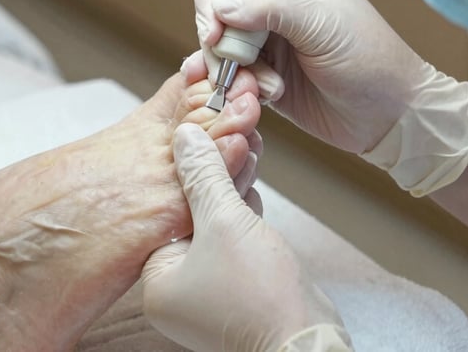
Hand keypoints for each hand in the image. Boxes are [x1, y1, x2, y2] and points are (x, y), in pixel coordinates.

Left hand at [142, 123, 348, 351]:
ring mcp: (210, 290)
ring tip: (248, 151)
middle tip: (235, 140)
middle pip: (194, 216)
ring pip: (217, 226)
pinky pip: (234, 242)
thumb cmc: (260, 296)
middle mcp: (179, 289)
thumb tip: (185, 136)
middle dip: (218, 178)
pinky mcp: (238, 288)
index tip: (210, 137)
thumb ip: (204, 176)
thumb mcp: (225, 221)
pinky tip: (252, 190)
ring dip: (234, 191)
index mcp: (158, 282)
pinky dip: (244, 216)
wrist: (308, 345)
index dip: (193, 172)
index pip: (170, 211)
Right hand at [195, 0, 430, 153]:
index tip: (214, 25)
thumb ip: (271, 7)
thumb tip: (221, 2)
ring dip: (233, 68)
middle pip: (217, 8)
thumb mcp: (322, 26)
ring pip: (219, 46)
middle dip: (219, 38)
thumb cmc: (371, 61)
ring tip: (266, 85)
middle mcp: (275, 4)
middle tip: (233, 60)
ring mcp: (268, 40)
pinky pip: (231, 75)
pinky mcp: (265, 73)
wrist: (389, 116)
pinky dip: (240, 86)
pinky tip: (268, 95)